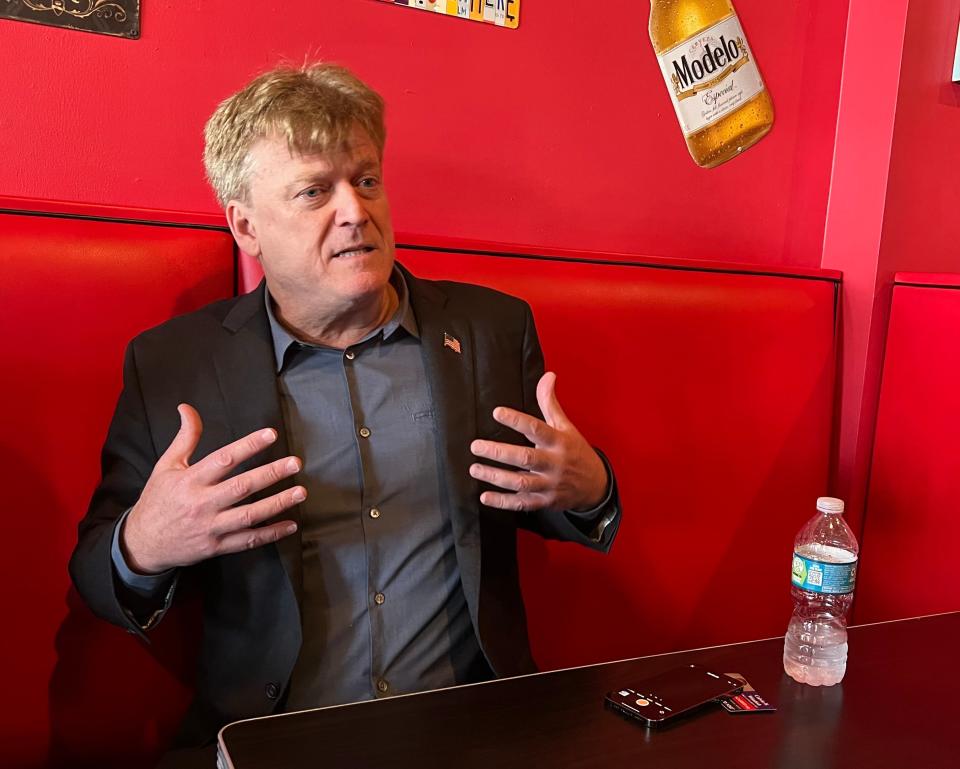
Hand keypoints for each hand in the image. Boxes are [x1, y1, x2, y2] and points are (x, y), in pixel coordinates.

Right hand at [121, 404, 304, 573]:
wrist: (141, 544)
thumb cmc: (158, 500)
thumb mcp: (166, 466)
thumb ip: (185, 437)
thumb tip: (187, 407)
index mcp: (190, 480)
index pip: (224, 459)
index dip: (248, 445)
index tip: (270, 434)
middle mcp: (202, 503)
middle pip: (242, 487)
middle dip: (271, 474)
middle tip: (295, 463)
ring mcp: (210, 527)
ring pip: (249, 515)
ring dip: (277, 503)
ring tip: (300, 491)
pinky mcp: (216, 547)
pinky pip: (248, 541)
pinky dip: (270, 534)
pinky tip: (290, 524)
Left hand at [469, 372, 607, 511]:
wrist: (595, 486)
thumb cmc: (575, 451)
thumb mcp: (566, 426)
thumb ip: (550, 403)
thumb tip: (548, 375)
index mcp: (558, 441)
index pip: (537, 428)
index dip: (517, 420)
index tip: (497, 412)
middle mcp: (554, 463)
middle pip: (525, 458)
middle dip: (499, 452)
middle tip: (476, 446)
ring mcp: (549, 484)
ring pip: (521, 482)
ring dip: (496, 477)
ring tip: (475, 468)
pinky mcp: (544, 501)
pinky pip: (522, 503)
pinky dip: (503, 502)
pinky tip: (484, 496)